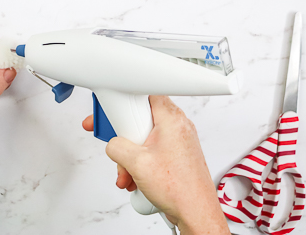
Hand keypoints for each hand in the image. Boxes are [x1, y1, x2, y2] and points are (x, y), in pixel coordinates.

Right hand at [82, 96, 229, 234]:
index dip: (123, 100)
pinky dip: (140, 161)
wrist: (196, 213)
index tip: (110, 110)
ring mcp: (178, 140)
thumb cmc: (179, 189)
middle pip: (140, 118)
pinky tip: (134, 177)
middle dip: (123, 136)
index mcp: (171, 118)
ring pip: (144, 137)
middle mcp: (177, 125)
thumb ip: (117, 146)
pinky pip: (151, 149)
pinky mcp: (176, 153)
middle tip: (111, 141)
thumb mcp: (136, 162)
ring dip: (129, 154)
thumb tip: (113, 144)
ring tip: (125, 171)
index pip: (144, 93)